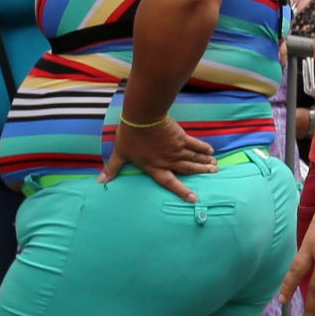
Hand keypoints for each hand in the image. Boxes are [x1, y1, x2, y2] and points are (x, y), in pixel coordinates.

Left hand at [101, 116, 215, 199]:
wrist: (142, 117)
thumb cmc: (130, 136)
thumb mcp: (120, 153)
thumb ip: (112, 168)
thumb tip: (100, 181)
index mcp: (154, 167)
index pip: (170, 183)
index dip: (182, 191)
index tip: (194, 198)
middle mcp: (168, 161)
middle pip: (188, 169)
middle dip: (201, 172)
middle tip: (213, 174)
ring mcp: (176, 149)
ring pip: (194, 158)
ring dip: (205, 162)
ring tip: (215, 166)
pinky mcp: (180, 137)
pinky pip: (195, 144)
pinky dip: (203, 147)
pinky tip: (210, 151)